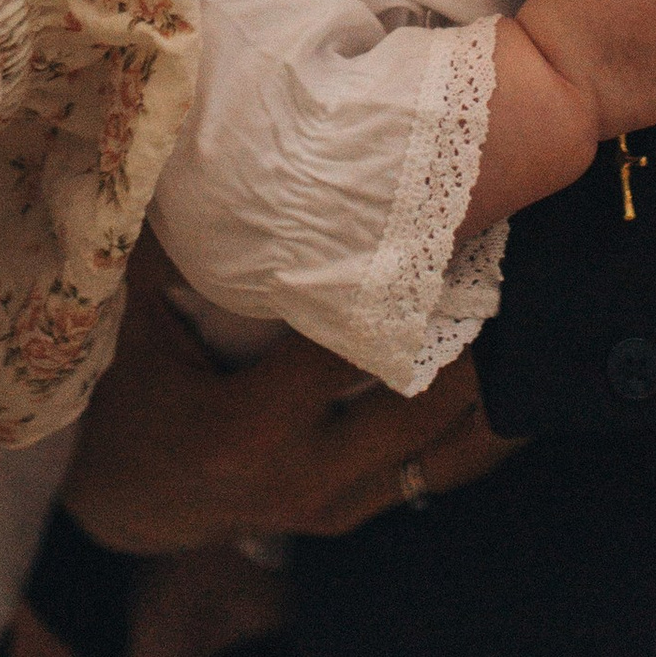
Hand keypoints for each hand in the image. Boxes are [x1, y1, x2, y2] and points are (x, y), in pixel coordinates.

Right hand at [64, 266, 517, 552]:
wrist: (119, 500)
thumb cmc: (122, 393)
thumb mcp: (127, 320)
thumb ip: (163, 245)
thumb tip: (173, 140)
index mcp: (245, 429)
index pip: (346, 351)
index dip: (402, 291)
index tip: (453, 232)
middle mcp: (302, 480)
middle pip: (420, 407)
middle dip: (473, 341)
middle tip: (517, 266)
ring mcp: (332, 509)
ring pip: (445, 456)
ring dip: (492, 392)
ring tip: (536, 320)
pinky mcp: (353, 516)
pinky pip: (437, 476)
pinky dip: (477, 430)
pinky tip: (516, 376)